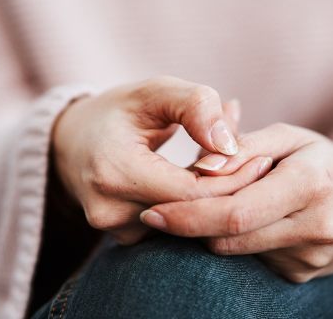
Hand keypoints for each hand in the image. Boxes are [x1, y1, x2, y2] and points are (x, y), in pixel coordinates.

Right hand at [52, 76, 269, 243]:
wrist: (71, 143)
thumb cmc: (118, 112)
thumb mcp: (155, 91)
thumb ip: (196, 107)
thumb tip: (230, 146)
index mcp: (114, 171)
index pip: (193, 192)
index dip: (233, 178)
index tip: (262, 159)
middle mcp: (110, 210)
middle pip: (193, 214)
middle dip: (229, 190)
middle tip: (258, 164)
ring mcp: (114, 231)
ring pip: (186, 225)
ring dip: (212, 199)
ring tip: (230, 167)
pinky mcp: (123, 240)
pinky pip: (173, 228)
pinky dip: (193, 207)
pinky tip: (202, 182)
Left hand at [140, 123, 332, 281]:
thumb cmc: (321, 160)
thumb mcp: (288, 137)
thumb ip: (242, 146)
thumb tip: (200, 168)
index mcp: (311, 184)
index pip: (235, 213)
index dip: (187, 216)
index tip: (152, 213)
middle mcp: (315, 228)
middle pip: (229, 239)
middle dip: (189, 226)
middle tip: (158, 214)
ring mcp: (310, 259)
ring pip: (235, 251)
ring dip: (212, 231)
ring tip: (216, 204)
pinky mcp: (302, 275)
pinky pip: (250, 260)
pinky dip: (236, 241)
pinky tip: (245, 220)